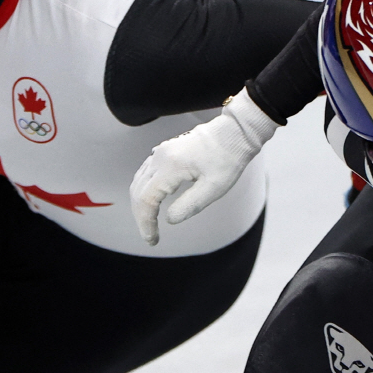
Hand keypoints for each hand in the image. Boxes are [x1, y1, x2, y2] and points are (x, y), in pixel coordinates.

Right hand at [131, 88, 278, 245]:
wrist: (233, 133)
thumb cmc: (228, 159)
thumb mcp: (214, 188)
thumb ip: (190, 205)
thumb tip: (170, 220)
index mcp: (170, 166)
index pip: (146, 200)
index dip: (146, 223)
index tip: (152, 239)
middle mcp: (160, 157)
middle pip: (138, 192)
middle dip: (141, 217)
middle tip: (152, 237)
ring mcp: (160, 152)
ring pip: (139, 182)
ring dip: (141, 205)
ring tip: (151, 224)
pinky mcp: (164, 151)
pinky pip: (145, 174)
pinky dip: (144, 192)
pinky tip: (152, 204)